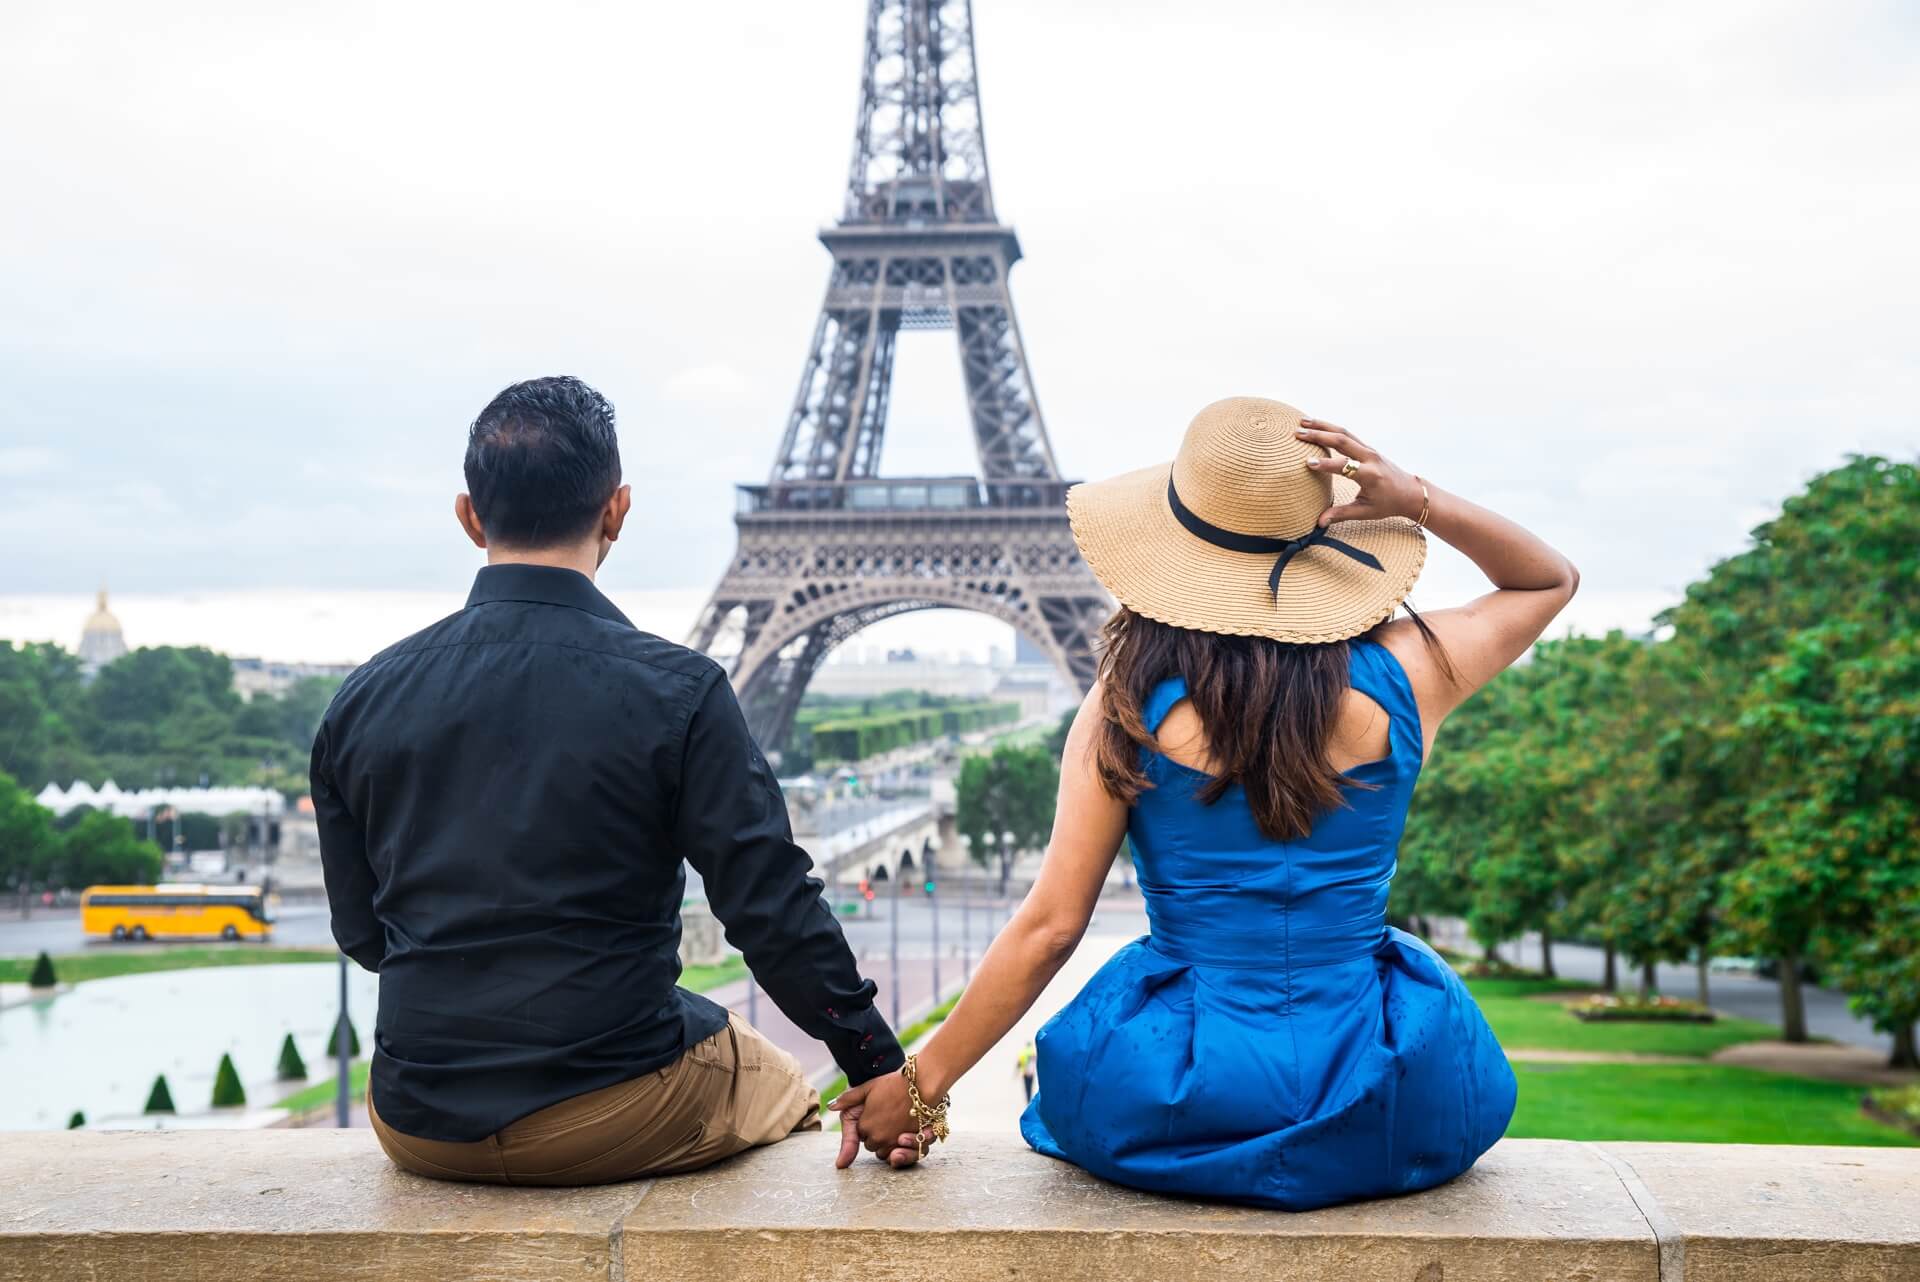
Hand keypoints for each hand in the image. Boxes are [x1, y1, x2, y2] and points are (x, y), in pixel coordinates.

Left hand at [828, 1076, 925, 1168]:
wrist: (921, 1084)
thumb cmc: (894, 1083)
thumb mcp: (868, 1087)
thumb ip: (848, 1098)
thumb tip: (831, 1105)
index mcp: (865, 1126)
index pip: (861, 1135)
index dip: (868, 1124)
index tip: (875, 1113)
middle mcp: (878, 1138)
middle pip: (872, 1147)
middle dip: (877, 1136)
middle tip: (886, 1118)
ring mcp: (895, 1143)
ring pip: (886, 1153)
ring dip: (889, 1145)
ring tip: (897, 1126)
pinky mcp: (911, 1145)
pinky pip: (903, 1155)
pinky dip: (903, 1150)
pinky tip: (906, 1137)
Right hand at [1297, 418, 1425, 526]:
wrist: (1410, 492)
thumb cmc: (1388, 504)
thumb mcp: (1365, 512)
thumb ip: (1341, 514)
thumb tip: (1319, 523)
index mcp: (1370, 475)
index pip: (1345, 466)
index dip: (1326, 465)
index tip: (1307, 463)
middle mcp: (1370, 457)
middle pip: (1342, 440)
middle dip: (1319, 435)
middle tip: (1298, 433)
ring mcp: (1369, 450)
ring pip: (1344, 432)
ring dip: (1323, 426)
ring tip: (1303, 422)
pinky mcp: (1367, 448)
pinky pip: (1347, 434)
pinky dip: (1331, 428)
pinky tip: (1317, 426)